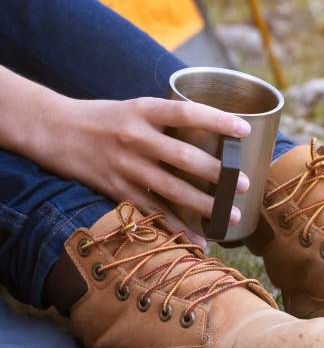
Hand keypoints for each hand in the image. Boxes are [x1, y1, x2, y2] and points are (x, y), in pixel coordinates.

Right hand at [42, 95, 251, 243]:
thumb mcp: (135, 107)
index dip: (217, 120)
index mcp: (144, 110)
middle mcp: (136, 137)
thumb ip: (167, 121)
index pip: (187, 113)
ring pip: (172, 189)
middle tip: (245, 184)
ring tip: (230, 216)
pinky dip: (176, 228)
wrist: (55, 130)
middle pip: (184, 157)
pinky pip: (152, 211)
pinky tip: (198, 240)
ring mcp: (126, 165)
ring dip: (204, 205)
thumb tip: (212, 133)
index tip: (245, 130)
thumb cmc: (104, 117)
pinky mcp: (117, 189)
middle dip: (218, 173)